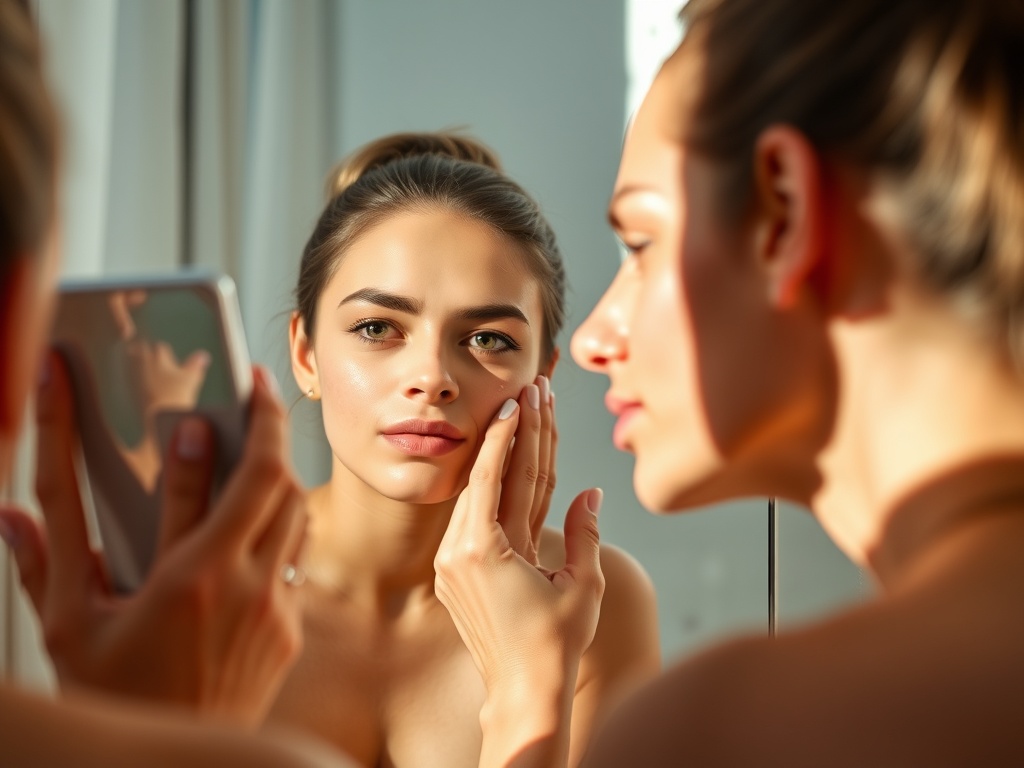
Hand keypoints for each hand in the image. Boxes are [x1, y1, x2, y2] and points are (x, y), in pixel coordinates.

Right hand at [0, 353, 306, 725]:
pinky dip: (282, 527)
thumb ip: (42, 567)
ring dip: (282, 473)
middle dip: (271, 426)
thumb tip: (10, 515)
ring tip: (263, 440)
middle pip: (274, 483)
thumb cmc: (119, 703)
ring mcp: (274, 610)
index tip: (212, 389)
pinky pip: (297, 560)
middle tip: (258, 390)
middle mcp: (241, 590)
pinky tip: (262, 516)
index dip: (206, 428)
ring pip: (297, 516)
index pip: (196, 484)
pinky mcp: (289, 631)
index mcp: (184, 584)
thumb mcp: (70, 636)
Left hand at [434, 396, 604, 764]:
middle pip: (489, 477)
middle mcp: (461, 552)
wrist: (520, 692)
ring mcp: (452, 563)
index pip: (500, 474)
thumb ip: (585, 533)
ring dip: (499, 458)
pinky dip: (490, 493)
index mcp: (488, 550)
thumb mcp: (582, 586)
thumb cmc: (556, 643)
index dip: (513, 433)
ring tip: (516, 419)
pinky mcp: (453, 574)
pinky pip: (473, 521)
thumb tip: (591, 492)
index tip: (522, 398)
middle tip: (525, 392)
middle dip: (510, 432)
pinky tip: (502, 467)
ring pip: (480, 496)